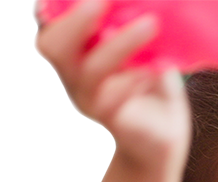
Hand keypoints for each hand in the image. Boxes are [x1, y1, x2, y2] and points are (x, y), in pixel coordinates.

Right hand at [33, 0, 190, 166]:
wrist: (165, 131)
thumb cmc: (151, 82)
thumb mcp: (146, 47)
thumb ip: (136, 24)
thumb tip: (145, 1)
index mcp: (78, 53)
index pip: (54, 30)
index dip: (64, 12)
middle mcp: (75, 75)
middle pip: (52, 47)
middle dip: (75, 21)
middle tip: (102, 0)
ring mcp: (89, 99)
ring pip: (90, 70)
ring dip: (120, 44)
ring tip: (150, 24)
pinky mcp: (111, 120)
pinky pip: (112, 99)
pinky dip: (133, 79)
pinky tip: (155, 67)